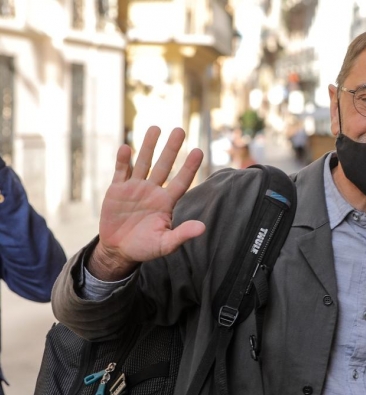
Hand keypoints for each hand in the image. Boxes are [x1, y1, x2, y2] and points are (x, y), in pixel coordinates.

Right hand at [88, 126, 205, 279]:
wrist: (119, 250)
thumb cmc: (145, 247)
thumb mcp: (165, 244)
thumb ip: (182, 234)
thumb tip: (203, 228)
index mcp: (166, 203)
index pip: (181, 181)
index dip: (189, 167)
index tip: (199, 151)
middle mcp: (152, 191)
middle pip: (164, 166)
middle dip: (171, 149)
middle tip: (180, 130)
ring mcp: (134, 189)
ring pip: (143, 163)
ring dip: (148, 146)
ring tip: (155, 128)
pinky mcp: (116, 190)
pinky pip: (121, 172)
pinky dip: (123, 161)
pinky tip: (126, 147)